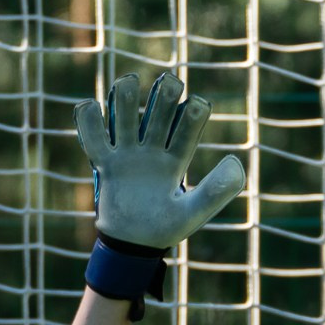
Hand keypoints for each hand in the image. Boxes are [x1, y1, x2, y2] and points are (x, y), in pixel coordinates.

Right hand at [74, 71, 244, 249]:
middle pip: (158, 118)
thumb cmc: (165, 229)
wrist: (133, 245)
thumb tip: (236, 161)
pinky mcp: (106, 164)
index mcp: (176, 162)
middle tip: (171, 80)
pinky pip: (95, 138)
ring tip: (129, 80)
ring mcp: (128, 156)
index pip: (187, 133)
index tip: (199, 104)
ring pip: (125, 120)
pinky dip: (89, 121)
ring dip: (125, 99)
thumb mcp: (193, 213)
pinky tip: (91, 106)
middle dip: (164, 98)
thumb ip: (216, 191)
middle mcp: (153, 153)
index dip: (193, 117)